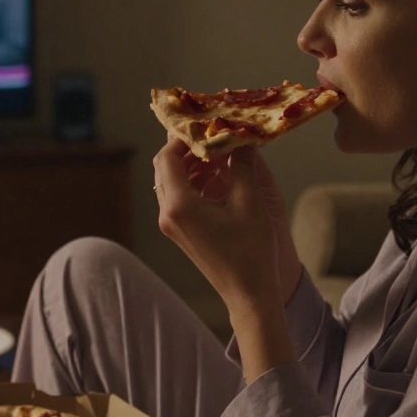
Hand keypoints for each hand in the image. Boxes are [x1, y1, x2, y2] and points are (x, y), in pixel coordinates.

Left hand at [153, 138, 297, 312]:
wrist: (248, 294)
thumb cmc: (251, 251)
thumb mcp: (250, 201)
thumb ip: (241, 163)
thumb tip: (241, 136)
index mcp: (179, 205)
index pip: (167, 157)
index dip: (183, 136)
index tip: (203, 123)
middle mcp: (168, 214)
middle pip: (165, 168)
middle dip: (186, 148)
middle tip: (212, 134)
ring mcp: (171, 225)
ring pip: (171, 181)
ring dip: (192, 164)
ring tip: (220, 153)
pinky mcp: (180, 231)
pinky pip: (179, 197)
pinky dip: (194, 181)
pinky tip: (219, 175)